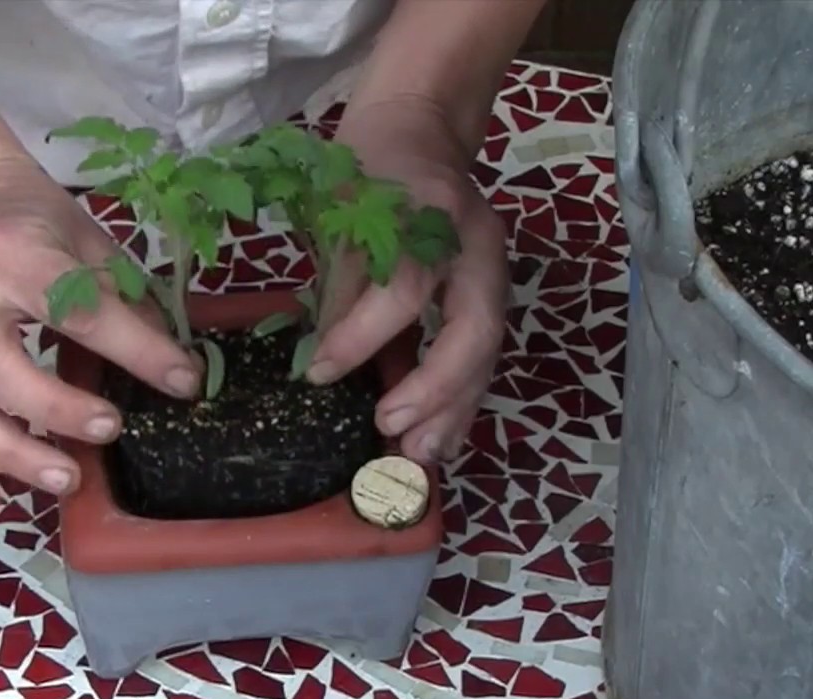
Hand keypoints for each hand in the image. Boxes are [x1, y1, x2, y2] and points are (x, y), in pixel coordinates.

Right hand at [0, 156, 199, 517]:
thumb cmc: (34, 220)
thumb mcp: (89, 240)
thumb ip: (126, 300)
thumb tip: (175, 367)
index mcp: (11, 255)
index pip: (77, 311)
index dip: (136, 351)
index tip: (184, 382)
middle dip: (57, 412)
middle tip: (111, 430)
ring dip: (13, 456)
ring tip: (67, 480)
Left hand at [312, 99, 509, 463]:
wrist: (420, 128)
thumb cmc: (370, 164)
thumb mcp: (342, 206)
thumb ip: (341, 278)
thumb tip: (326, 359)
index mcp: (437, 213)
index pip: (407, 287)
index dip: (363, 336)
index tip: (318, 371)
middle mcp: (479, 246)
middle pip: (474, 330)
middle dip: (435, 388)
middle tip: (390, 429)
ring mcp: (493, 272)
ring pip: (487, 351)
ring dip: (454, 408)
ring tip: (419, 456)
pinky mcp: (489, 294)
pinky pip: (481, 353)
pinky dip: (459, 397)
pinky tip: (436, 435)